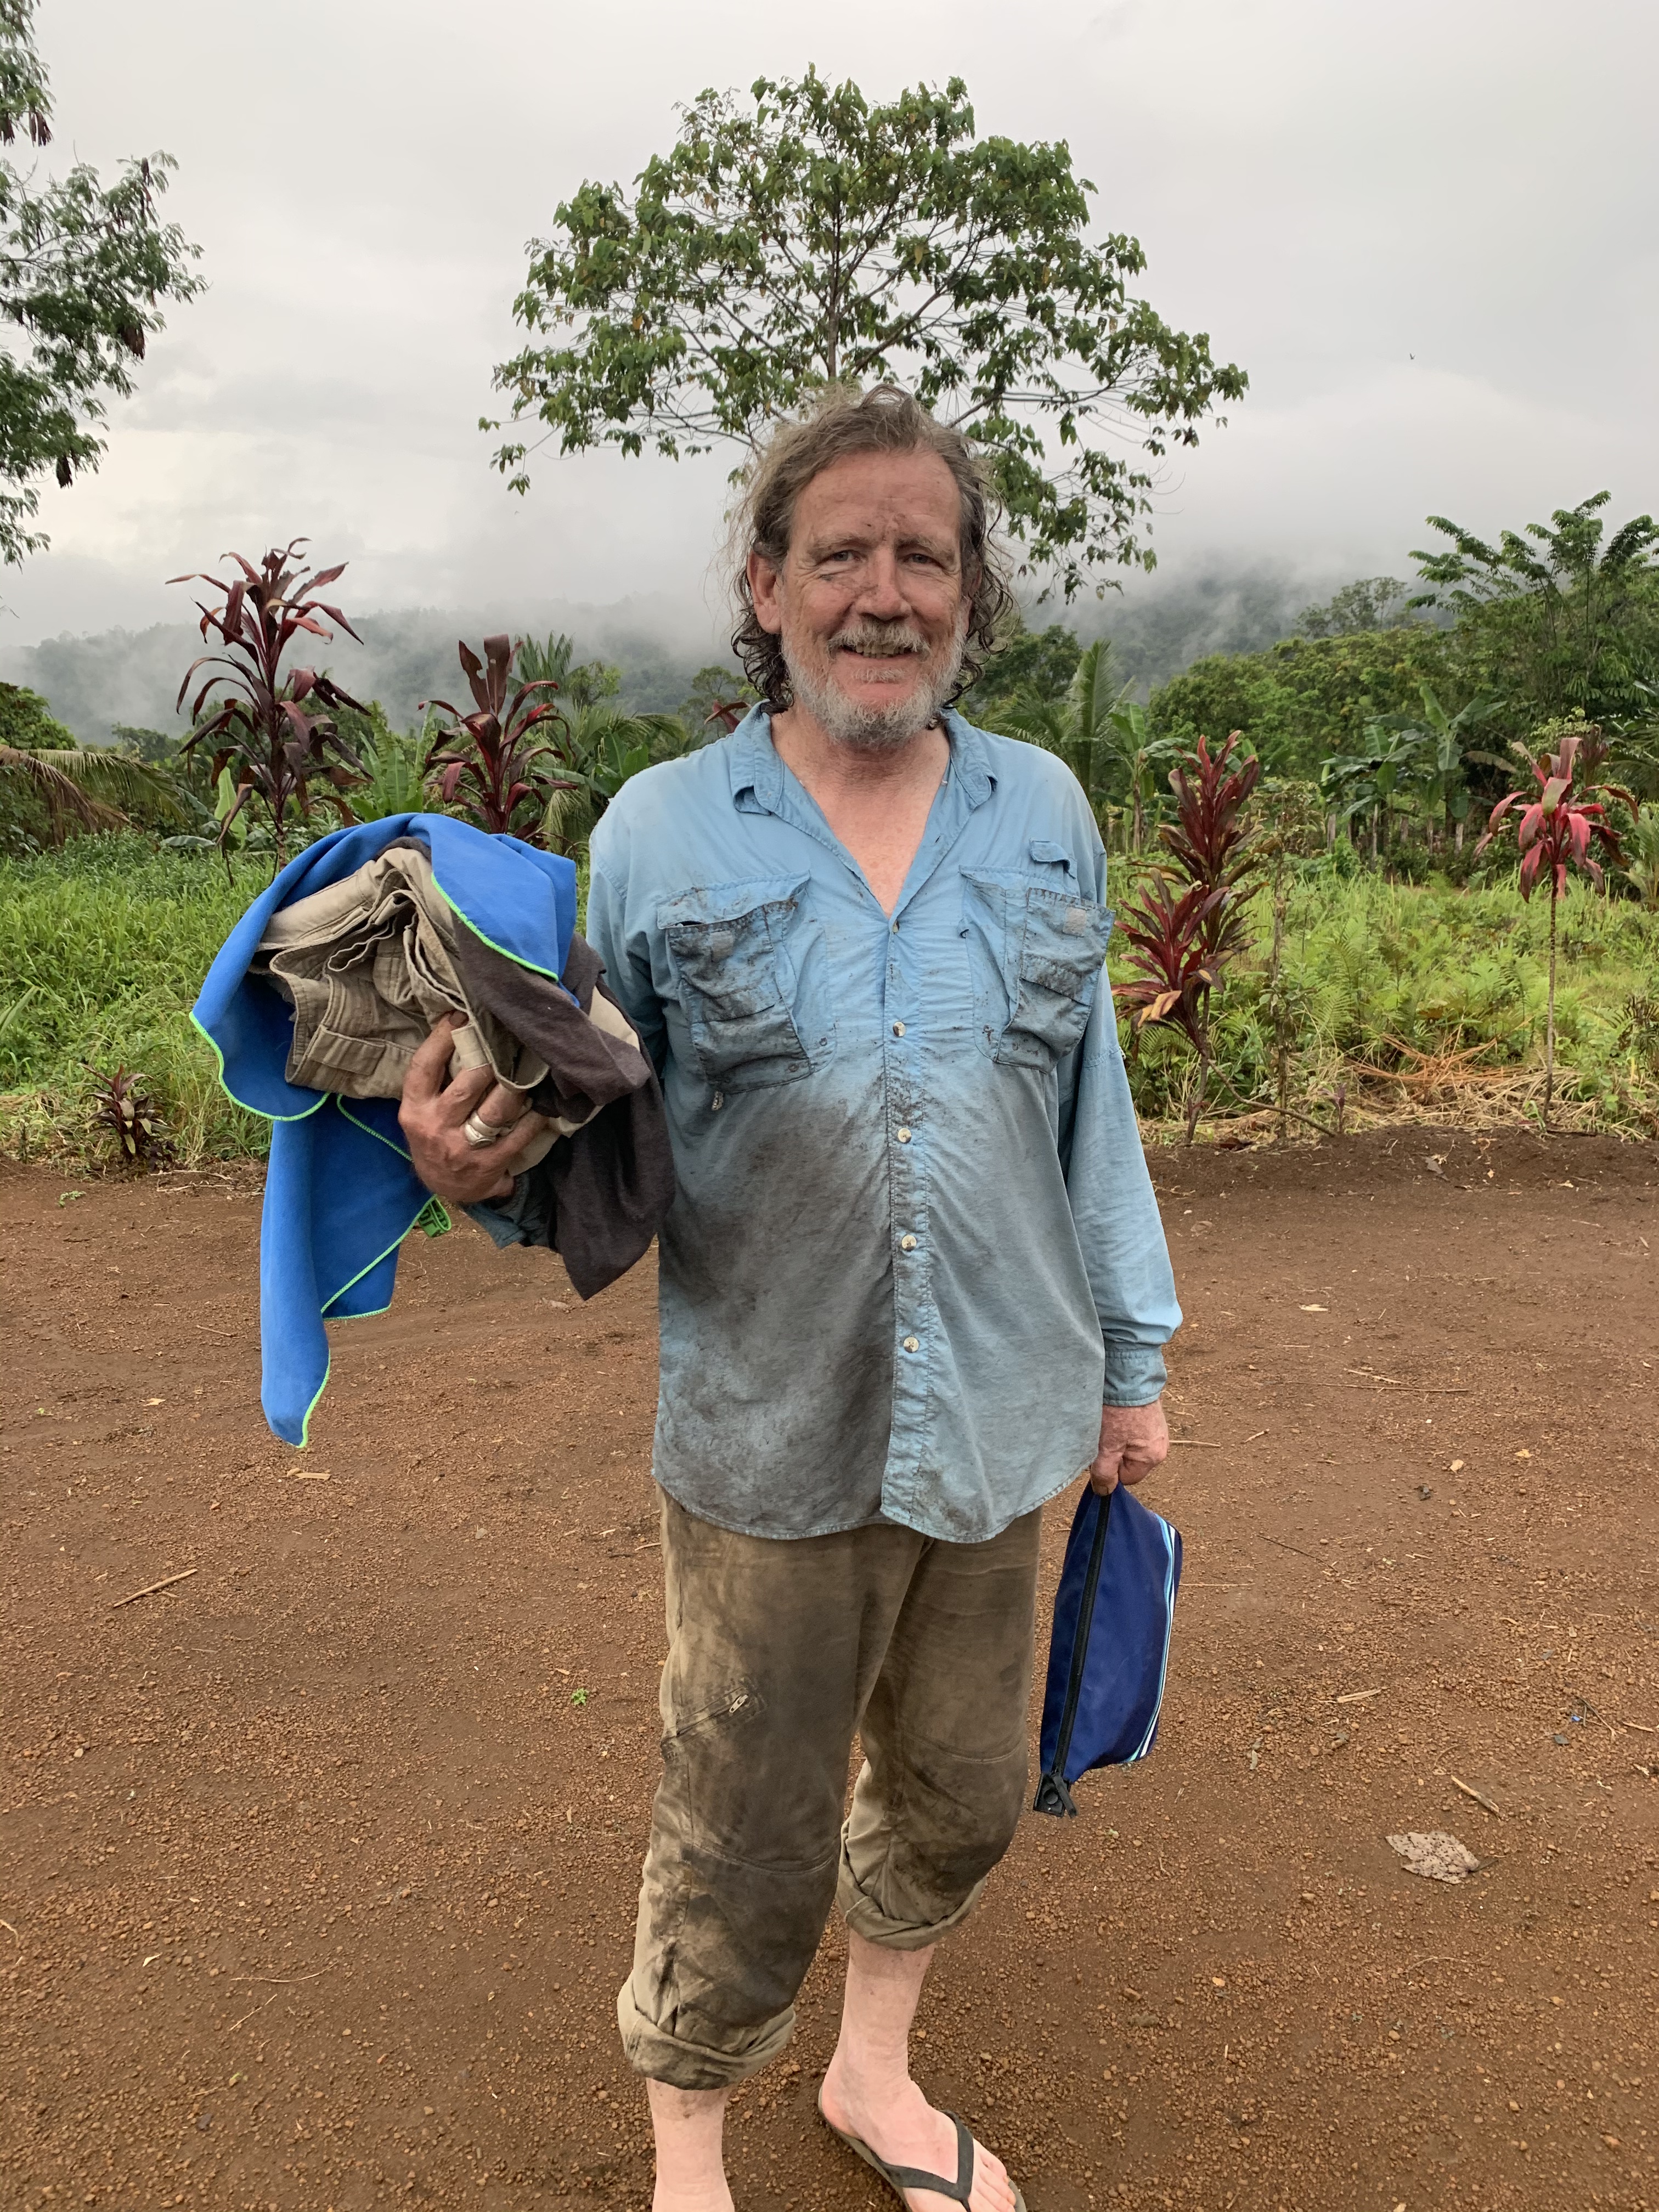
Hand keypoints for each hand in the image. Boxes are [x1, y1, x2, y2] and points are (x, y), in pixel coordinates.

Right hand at [396, 1014, 550, 1202]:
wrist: (442, 1187)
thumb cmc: (433, 1136)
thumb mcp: (421, 1110)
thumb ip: (436, 1079)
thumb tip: (458, 1029)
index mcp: (414, 1108)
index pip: (424, 1067)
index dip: (441, 1038)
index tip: (460, 1015)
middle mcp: (435, 1127)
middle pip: (468, 1084)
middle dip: (491, 1060)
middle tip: (507, 1039)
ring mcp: (462, 1147)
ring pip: (496, 1109)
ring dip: (516, 1087)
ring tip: (530, 1067)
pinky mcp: (488, 1164)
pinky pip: (518, 1136)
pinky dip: (534, 1119)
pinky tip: (543, 1105)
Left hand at [1089, 1397, 1169, 1494]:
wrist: (1128, 1376)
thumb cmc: (1118, 1412)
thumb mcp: (1106, 1447)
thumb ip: (1104, 1473)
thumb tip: (1105, 1492)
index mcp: (1153, 1458)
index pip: (1127, 1479)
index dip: (1111, 1469)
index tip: (1102, 1452)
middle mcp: (1160, 1446)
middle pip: (1129, 1462)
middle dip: (1114, 1453)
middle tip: (1104, 1435)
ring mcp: (1157, 1430)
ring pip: (1130, 1446)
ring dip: (1117, 1439)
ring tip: (1110, 1422)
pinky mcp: (1151, 1415)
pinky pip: (1135, 1431)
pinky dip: (1123, 1426)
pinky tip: (1116, 1414)